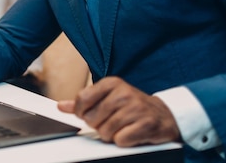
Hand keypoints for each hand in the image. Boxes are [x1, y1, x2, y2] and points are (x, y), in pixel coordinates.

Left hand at [57, 76, 180, 146]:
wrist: (164, 115)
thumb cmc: (132, 106)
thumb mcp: (108, 97)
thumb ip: (84, 102)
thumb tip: (62, 106)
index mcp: (112, 83)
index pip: (82, 100)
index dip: (82, 112)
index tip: (89, 114)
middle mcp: (124, 93)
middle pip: (92, 119)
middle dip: (98, 125)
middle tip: (111, 121)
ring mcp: (136, 108)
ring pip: (105, 131)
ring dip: (111, 135)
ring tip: (122, 127)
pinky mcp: (146, 125)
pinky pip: (121, 140)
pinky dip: (123, 141)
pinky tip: (130, 133)